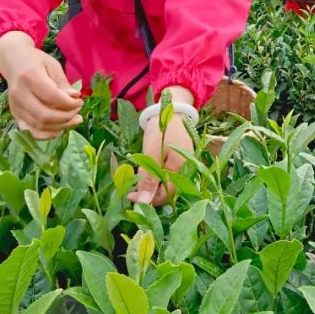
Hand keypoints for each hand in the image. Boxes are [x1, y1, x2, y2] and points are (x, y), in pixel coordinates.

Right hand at [0, 31, 80, 139]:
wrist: (14, 63)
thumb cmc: (37, 62)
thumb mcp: (53, 65)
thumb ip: (63, 83)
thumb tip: (75, 98)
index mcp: (30, 77)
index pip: (51, 96)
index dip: (69, 103)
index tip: (80, 102)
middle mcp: (19, 94)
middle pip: (44, 115)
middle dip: (66, 117)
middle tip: (78, 112)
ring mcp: (15, 107)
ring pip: (39, 126)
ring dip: (60, 127)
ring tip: (74, 120)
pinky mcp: (15, 115)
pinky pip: (30, 132)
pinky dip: (46, 135)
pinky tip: (59, 130)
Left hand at [128, 85, 195, 206]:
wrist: (170, 109)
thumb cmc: (162, 129)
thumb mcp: (151, 154)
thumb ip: (148, 180)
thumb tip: (143, 204)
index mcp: (182, 170)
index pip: (165, 196)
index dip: (147, 199)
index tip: (128, 195)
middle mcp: (186, 172)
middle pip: (166, 192)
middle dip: (147, 193)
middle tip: (129, 188)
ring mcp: (183, 167)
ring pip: (165, 185)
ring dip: (150, 185)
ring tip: (135, 179)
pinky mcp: (178, 163)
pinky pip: (166, 176)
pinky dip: (154, 177)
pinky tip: (145, 173)